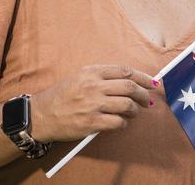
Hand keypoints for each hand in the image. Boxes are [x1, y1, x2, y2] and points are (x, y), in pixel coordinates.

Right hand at [30, 65, 157, 141]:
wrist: (42, 114)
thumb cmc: (62, 95)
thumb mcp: (80, 76)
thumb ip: (102, 77)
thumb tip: (129, 81)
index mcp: (92, 72)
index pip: (125, 71)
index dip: (142, 77)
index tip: (151, 82)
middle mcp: (94, 86)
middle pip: (129, 87)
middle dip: (143, 94)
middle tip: (148, 100)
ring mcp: (93, 104)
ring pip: (127, 104)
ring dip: (135, 109)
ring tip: (134, 112)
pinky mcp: (92, 122)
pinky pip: (117, 122)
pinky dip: (123, 123)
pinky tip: (121, 123)